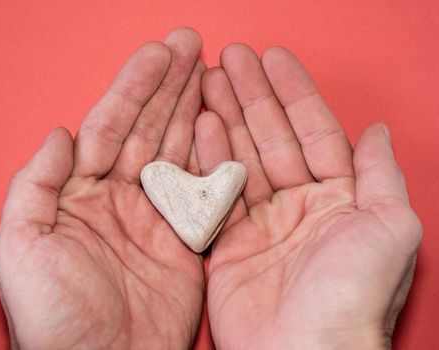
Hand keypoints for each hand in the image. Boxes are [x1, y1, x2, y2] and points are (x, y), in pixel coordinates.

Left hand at [0, 28, 204, 349]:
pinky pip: (200, 188)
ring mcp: (155, 214)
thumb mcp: (21, 247)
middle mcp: (120, 197)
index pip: (110, 126)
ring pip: (175, 148)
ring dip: (191, 108)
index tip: (158, 54)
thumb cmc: (56, 315)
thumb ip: (36, 185)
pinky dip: (212, 155)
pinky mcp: (184, 236)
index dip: (133, 89)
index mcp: (80, 194)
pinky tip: (220, 124)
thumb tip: (60, 134)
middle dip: (168, 85)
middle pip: (147, 128)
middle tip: (190, 45)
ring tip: (208, 69)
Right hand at [196, 44, 421, 348]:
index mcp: (339, 198)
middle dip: (252, 96)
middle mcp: (300, 205)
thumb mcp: (389, 227)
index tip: (272, 58)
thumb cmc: (353, 295)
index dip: (293, 92)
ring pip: (242, 157)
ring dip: (226, 117)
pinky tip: (201, 126)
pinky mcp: (230, 243)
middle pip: (272, 137)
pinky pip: (218, 191)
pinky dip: (209, 158)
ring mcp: (262, 223)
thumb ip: (379, 175)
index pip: (313, 130)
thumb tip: (377, 130)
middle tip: (230, 59)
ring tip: (209, 81)